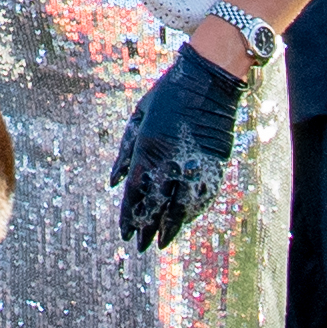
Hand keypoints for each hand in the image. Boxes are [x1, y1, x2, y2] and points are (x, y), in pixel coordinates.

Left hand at [106, 41, 246, 250]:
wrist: (207, 81)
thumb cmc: (167, 96)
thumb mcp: (138, 119)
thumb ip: (125, 153)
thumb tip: (113, 182)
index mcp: (148, 149)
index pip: (134, 194)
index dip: (128, 217)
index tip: (124, 234)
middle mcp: (170, 161)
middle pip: (155, 206)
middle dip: (146, 228)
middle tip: (141, 246)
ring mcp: (194, 165)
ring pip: (180, 207)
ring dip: (170, 227)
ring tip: (162, 243)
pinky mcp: (214, 165)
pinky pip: (201, 196)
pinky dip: (191, 212)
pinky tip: (184, 221)